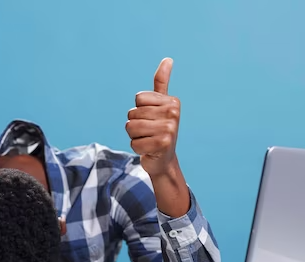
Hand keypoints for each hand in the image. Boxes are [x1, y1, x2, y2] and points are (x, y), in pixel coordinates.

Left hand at [126, 57, 180, 177]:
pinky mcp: (162, 144)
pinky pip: (134, 143)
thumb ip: (162, 82)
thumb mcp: (160, 105)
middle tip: (149, 132)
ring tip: (147, 140)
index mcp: (172, 101)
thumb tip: (168, 59)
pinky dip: (137, 148)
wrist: (164, 160)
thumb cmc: (159, 130)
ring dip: (134, 137)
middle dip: (135, 125)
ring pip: (130, 127)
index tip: (151, 118)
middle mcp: (173, 114)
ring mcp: (169, 129)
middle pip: (132, 113)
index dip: (139, 110)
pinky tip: (148, 150)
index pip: (138, 98)